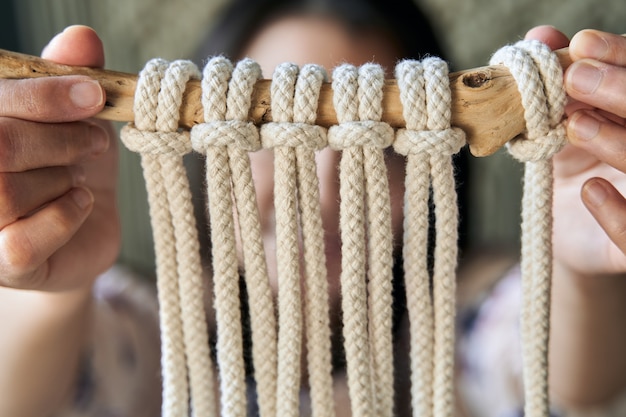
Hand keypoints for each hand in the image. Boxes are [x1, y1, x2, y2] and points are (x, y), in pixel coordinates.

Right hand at [0, 26, 119, 290]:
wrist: (82, 229)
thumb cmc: (69, 165)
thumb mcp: (74, 117)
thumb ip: (69, 78)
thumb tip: (82, 38)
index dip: (45, 96)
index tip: (94, 95)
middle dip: (60, 139)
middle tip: (96, 141)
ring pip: (4, 193)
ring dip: (61, 179)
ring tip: (80, 177)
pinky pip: (21, 243)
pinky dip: (64, 217)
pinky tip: (80, 204)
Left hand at [526, 27, 625, 275]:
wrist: (567, 228)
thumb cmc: (570, 165)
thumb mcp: (555, 123)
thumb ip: (552, 82)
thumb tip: (541, 35)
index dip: (624, 56)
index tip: (582, 44)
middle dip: (622, 90)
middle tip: (574, 77)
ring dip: (619, 141)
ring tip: (573, 125)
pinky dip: (620, 214)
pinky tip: (590, 190)